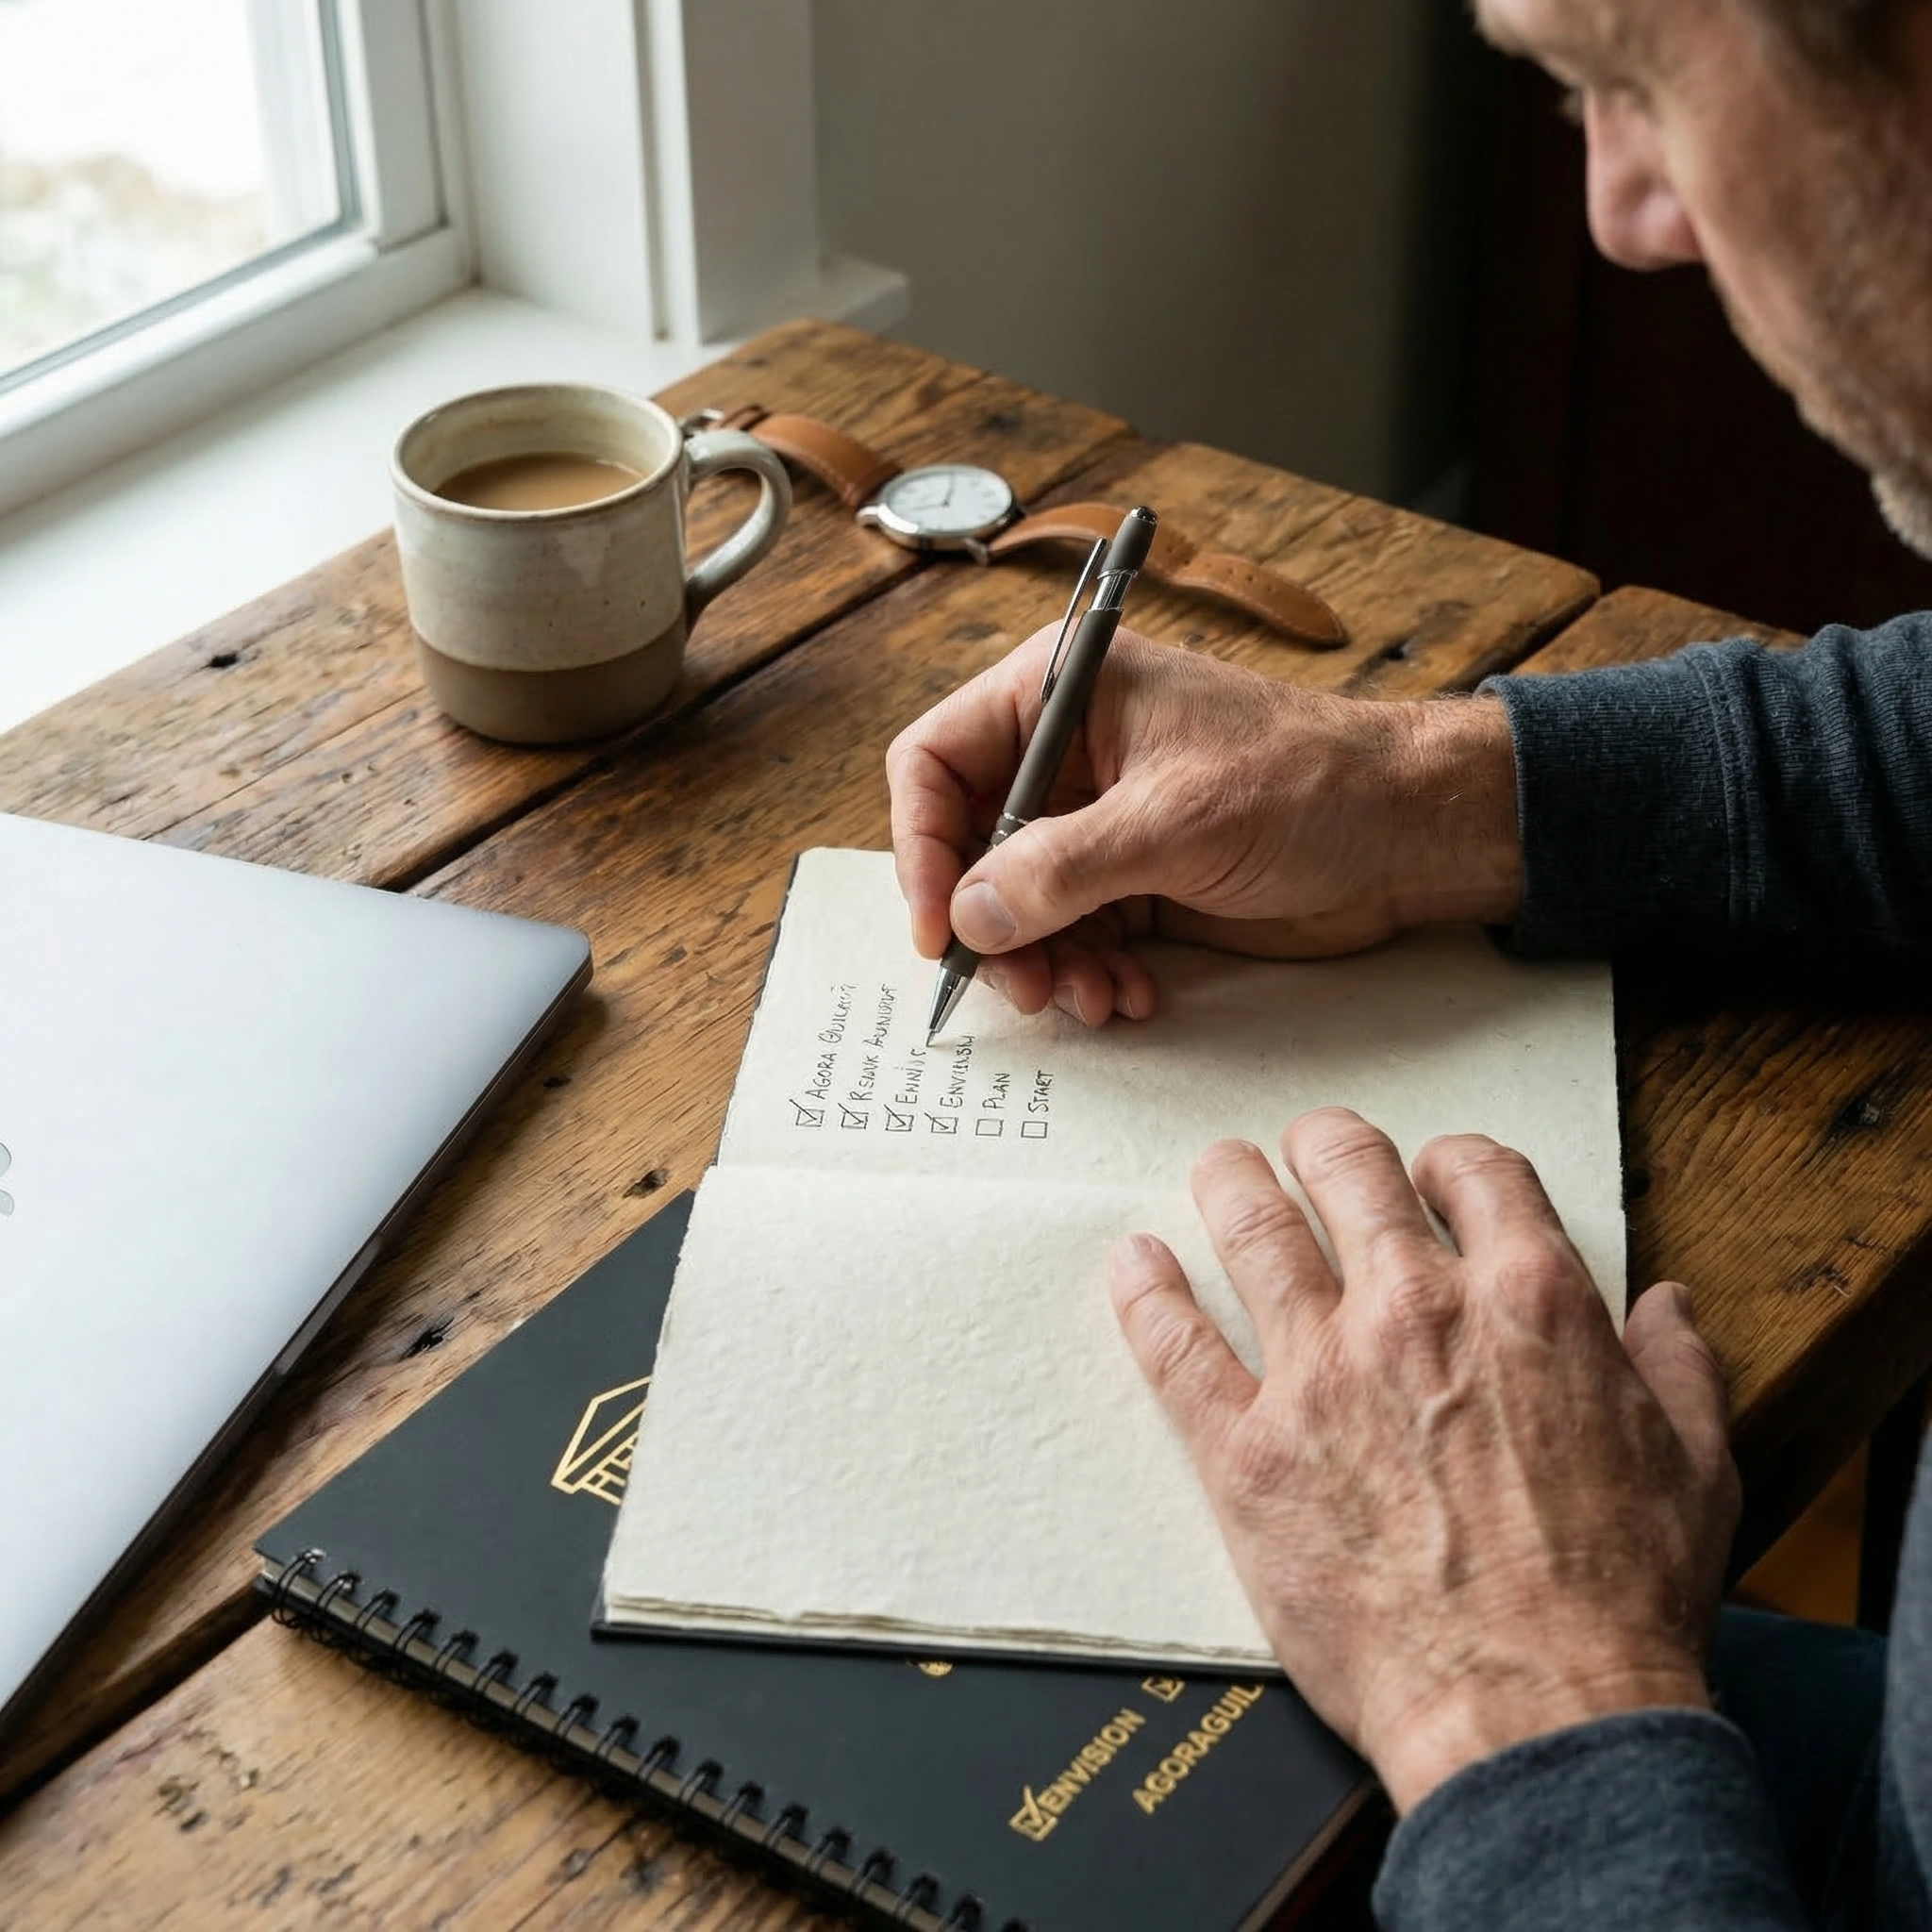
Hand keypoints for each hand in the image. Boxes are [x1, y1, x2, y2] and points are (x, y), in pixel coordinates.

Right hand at [885, 627, 1520, 1024]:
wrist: (1408, 832)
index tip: (939, 926)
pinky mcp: (1134, 878)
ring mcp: (1099, 820)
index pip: (936, 760)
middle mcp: (1067, 753)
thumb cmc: (1306, 784)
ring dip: (1044, 963)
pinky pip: (1074, 934)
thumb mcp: (1172, 821)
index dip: (922, 845)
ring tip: (1092, 1000)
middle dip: (990, 925)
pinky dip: (1088, 972)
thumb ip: (1061, 868)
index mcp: (1060, 692)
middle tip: (1022, 987)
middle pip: (968, 846)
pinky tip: (1130, 996)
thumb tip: (969, 917)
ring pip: (1018, 904)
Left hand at [1110, 1110, 1738, 1814]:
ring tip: (1220, 1169)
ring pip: (1253, 1226)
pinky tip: (1136, 1263)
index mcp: (1527, 1300)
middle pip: (1347, 1170)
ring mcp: (1321, 1373)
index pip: (1475, 1170)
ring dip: (1231, 1182)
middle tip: (1308, 1150)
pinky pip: (1175, 1345)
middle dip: (1326, 1146)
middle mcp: (1416, 1311)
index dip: (1450, 1163)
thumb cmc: (1619, 1604)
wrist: (1537, 1714)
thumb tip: (1664, 1306)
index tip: (1432, 1178)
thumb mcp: (1695, 1470)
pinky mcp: (1248, 1449)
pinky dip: (1146, 1292)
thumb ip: (1678, 1369)